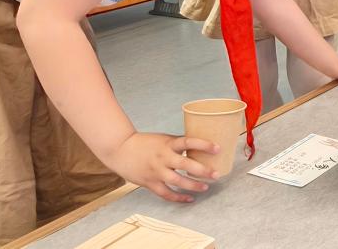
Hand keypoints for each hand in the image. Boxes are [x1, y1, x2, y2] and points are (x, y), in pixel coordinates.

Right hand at [102, 133, 218, 202]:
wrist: (120, 150)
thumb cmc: (145, 143)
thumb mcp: (163, 139)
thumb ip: (179, 144)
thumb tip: (201, 147)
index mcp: (167, 143)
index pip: (188, 142)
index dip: (204, 145)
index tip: (218, 148)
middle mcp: (163, 157)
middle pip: (185, 165)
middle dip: (202, 170)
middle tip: (216, 174)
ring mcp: (156, 171)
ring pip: (177, 181)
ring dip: (193, 185)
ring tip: (205, 187)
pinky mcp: (150, 183)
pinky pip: (166, 193)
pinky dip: (179, 198)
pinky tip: (190, 199)